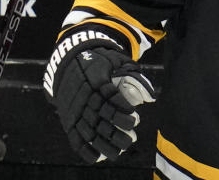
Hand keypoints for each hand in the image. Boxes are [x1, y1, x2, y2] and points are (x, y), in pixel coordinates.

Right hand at [46, 42, 155, 163]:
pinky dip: (83, 148)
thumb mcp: (116, 60)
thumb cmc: (100, 61)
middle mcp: (84, 96)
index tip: (134, 119)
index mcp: (97, 79)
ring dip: (103, 143)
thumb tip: (151, 97)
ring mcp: (74, 109)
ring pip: (88, 129)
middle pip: (100, 117)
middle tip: (132, 140)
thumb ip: (134, 75)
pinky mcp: (68, 117)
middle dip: (116, 131)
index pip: (110, 97)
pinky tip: (96, 157)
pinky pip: (73, 135)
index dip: (122, 109)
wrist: (68, 60)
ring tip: (120, 151)